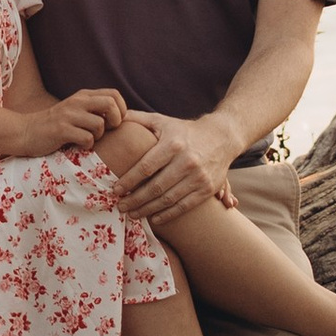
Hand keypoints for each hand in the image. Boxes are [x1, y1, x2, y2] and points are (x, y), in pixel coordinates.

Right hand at [0, 87, 125, 158]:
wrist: (27, 132)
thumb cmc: (57, 126)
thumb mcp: (76, 111)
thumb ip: (95, 110)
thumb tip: (123, 117)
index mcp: (84, 96)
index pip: (114, 94)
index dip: (122, 109)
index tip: (115, 123)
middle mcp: (77, 101)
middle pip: (110, 104)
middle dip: (115, 121)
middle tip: (107, 131)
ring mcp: (69, 115)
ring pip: (99, 124)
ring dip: (98, 137)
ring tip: (88, 140)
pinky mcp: (61, 129)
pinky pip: (86, 138)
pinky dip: (87, 146)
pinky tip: (79, 146)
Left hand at [114, 109, 242, 225]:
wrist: (222, 137)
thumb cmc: (184, 130)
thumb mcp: (162, 121)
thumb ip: (137, 119)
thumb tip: (114, 117)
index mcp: (173, 144)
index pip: (145, 167)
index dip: (129, 181)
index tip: (116, 190)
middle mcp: (187, 161)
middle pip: (155, 187)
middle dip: (135, 200)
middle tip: (120, 206)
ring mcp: (198, 176)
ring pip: (168, 199)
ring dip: (147, 210)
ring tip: (132, 214)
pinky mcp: (207, 189)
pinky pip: (184, 207)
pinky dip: (167, 215)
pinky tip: (154, 219)